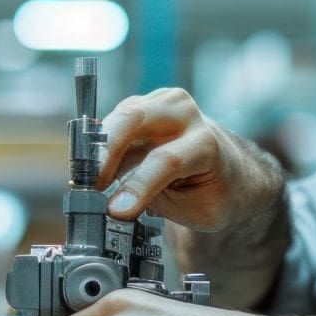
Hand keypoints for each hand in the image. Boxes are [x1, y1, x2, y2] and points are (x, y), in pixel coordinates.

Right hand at [96, 87, 281, 229]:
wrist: (231, 170)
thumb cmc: (215, 193)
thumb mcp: (198, 212)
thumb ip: (157, 205)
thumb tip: (113, 207)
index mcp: (207, 145)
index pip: (166, 160)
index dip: (138, 185)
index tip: (115, 209)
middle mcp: (186, 115)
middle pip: (136, 119)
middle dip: (105, 150)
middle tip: (87, 184)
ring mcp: (165, 103)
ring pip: (120, 116)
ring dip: (98, 147)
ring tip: (84, 181)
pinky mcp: (146, 103)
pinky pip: (116, 119)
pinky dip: (101, 143)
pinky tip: (92, 167)